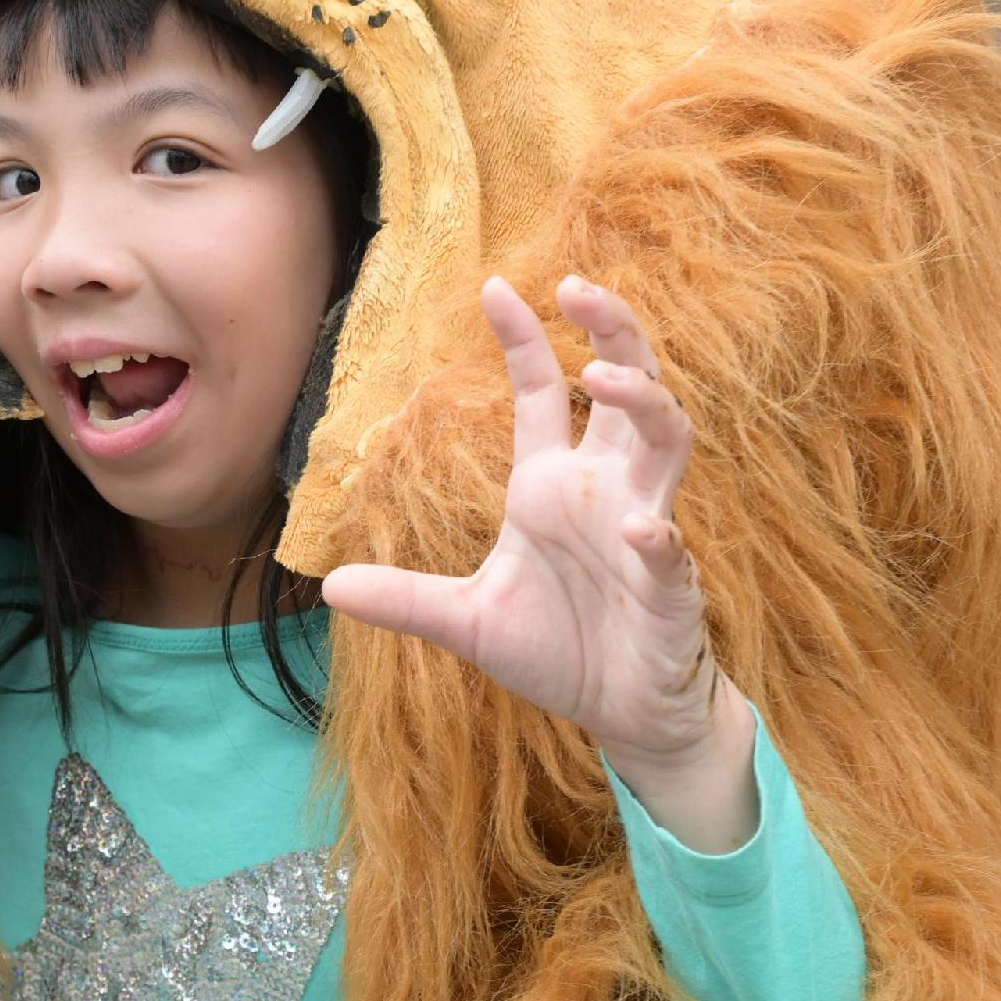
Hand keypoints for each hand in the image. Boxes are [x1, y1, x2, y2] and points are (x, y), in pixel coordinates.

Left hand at [323, 277, 757, 850]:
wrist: (626, 714)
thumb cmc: (559, 651)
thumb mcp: (467, 620)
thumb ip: (407, 598)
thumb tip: (328, 585)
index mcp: (554, 485)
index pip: (542, 393)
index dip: (523, 338)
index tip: (493, 286)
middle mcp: (606, 489)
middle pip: (627, 385)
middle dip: (613, 331)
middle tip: (577, 289)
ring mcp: (645, 527)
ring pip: (666, 439)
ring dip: (644, 402)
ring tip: (602, 377)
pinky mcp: (671, 583)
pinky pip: (672, 545)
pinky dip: (659, 535)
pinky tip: (639, 530)